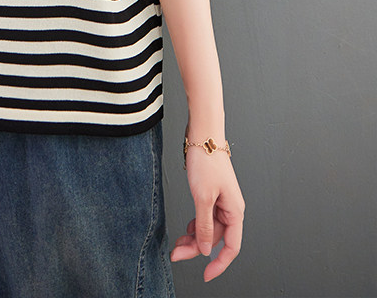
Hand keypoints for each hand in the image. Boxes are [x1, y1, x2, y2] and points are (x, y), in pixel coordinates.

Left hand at [170, 148, 244, 281]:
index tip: (206, 274)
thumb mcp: (202, 197)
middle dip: (196, 249)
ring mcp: (221, 202)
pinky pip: (205, 218)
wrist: (203, 137)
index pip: (231, 247)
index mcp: (234, 211)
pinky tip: (185, 229)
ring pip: (208, 229)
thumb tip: (204, 249)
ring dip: (193, 238)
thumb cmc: (206, 162)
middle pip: (216, 239)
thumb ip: (204, 225)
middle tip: (176, 254)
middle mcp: (230, 209)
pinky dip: (194, 225)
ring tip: (176, 244)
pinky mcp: (211, 195)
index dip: (220, 263)